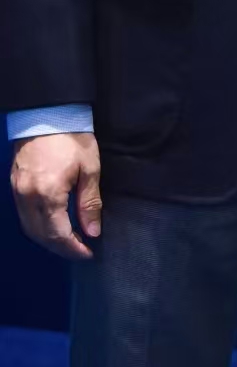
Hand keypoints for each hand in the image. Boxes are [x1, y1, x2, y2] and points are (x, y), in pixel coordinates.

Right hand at [11, 132, 101, 259]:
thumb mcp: (89, 168)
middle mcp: (28, 198)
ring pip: (29, 229)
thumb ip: (89, 202)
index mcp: (48, 194)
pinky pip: (24, 216)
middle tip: (80, 250)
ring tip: (69, 240)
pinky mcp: (14, 185)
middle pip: (41, 236)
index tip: (88, 253)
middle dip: (61, 247)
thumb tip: (93, 231)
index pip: (58, 234)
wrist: (47, 113)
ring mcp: (17, 192)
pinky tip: (52, 224)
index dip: (73, 248)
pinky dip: (38, 226)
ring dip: (48, 240)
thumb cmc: (72, 137)